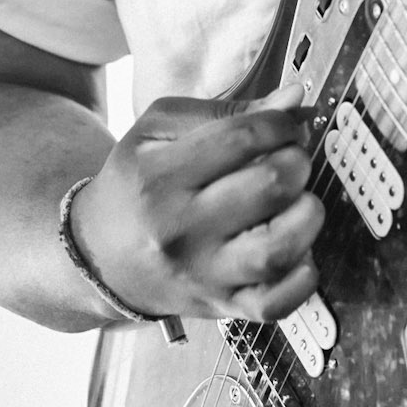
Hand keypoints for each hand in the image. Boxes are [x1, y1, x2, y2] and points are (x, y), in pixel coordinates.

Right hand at [71, 80, 323, 323]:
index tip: (289, 125)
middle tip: (293, 160)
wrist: (99, 257)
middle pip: (269, 187)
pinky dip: (302, 278)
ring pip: (278, 249)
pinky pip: (276, 303)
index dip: (282, 123)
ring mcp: (202, 275)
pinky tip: (299, 250)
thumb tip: (295, 99)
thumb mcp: (158, 131)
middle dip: (298, 162)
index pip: (242, 138)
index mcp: (160, 176)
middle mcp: (181, 229)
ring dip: (307, 215)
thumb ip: (227, 111)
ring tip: (300, 201)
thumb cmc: (137, 184)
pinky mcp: (220, 307)